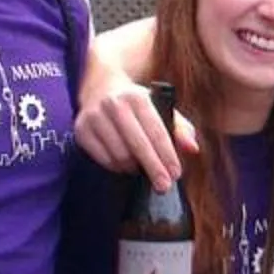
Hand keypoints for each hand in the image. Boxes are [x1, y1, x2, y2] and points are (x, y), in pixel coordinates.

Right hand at [72, 70, 196, 187]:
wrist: (100, 87)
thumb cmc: (137, 104)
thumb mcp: (160, 108)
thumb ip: (180, 128)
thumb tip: (192, 148)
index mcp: (137, 97)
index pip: (156, 131)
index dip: (167, 155)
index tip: (175, 174)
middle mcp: (113, 104)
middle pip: (137, 146)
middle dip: (153, 169)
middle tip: (163, 186)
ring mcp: (94, 117)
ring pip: (119, 156)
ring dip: (134, 168)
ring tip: (142, 168)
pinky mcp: (81, 130)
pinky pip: (103, 159)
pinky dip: (117, 167)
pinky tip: (125, 164)